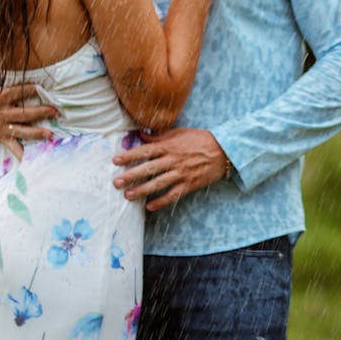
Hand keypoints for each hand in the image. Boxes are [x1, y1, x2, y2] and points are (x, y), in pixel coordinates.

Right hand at [0, 80, 56, 158]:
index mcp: (0, 98)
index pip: (16, 93)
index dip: (27, 90)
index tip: (40, 88)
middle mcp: (3, 114)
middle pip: (24, 114)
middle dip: (40, 112)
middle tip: (55, 111)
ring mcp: (3, 128)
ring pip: (22, 131)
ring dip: (36, 133)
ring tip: (50, 134)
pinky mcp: (3, 138)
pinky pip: (13, 147)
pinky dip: (21, 154)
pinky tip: (31, 160)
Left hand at [112, 128, 229, 210]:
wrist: (224, 151)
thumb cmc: (200, 139)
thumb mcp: (180, 133)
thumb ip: (160, 135)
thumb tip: (141, 135)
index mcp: (169, 146)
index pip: (145, 151)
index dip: (129, 156)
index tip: (116, 160)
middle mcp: (173, 160)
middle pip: (148, 168)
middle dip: (131, 175)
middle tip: (116, 182)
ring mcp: (181, 173)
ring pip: (158, 183)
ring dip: (142, 190)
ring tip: (128, 195)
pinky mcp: (189, 184)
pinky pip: (173, 195)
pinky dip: (161, 201)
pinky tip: (149, 207)